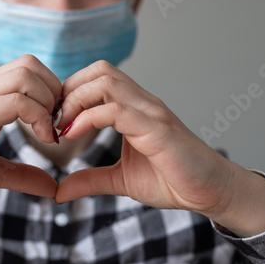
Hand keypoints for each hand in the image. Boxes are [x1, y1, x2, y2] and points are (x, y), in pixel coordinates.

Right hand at [0, 55, 60, 219]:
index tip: (55, 125)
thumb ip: (22, 175)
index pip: (29, 69)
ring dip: (47, 101)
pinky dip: (36, 116)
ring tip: (47, 132)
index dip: (52, 92)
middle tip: (55, 125)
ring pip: (24, 75)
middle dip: (55, 92)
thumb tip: (53, 187)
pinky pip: (12, 102)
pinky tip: (41, 140)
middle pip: (30, 64)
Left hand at [54, 61, 264, 235]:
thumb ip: (90, 180)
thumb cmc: (172, 181)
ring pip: (106, 81)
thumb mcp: (119, 180)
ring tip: (62, 127)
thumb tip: (59, 191)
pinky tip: (74, 134)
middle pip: (99, 70)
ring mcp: (151, 112)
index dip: (69, 93)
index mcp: (134, 108)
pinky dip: (89, 117)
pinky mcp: (157, 129)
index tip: (54, 121)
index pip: (96, 78)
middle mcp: (142, 103)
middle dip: (68, 91)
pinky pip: (117, 110)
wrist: (210, 192)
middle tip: (54, 121)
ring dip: (75, 100)